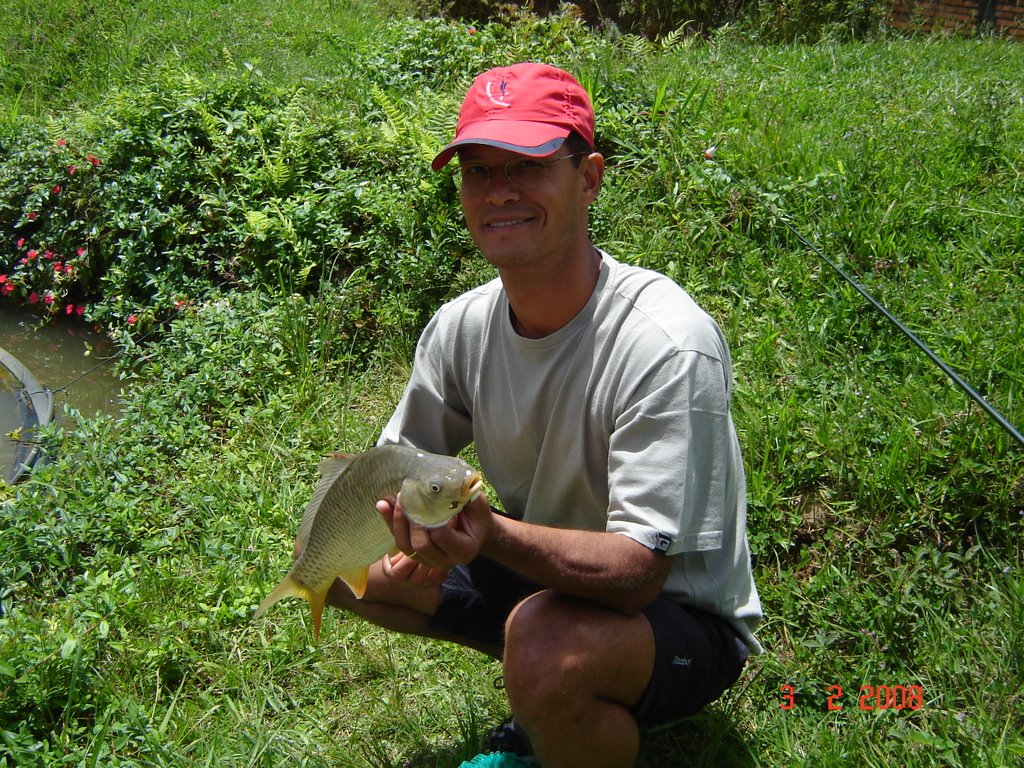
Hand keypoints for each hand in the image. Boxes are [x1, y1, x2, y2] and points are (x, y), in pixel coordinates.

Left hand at [377, 491, 492, 570]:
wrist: (474, 530)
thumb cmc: (477, 516)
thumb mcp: (478, 505)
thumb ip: (467, 497)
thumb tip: (448, 483)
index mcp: (463, 550)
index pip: (441, 536)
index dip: (432, 518)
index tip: (431, 499)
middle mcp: (445, 561)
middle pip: (420, 546)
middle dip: (412, 521)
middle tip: (410, 497)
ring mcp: (428, 561)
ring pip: (405, 546)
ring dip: (398, 521)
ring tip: (398, 498)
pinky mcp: (416, 554)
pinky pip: (398, 541)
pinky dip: (390, 522)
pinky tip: (383, 504)